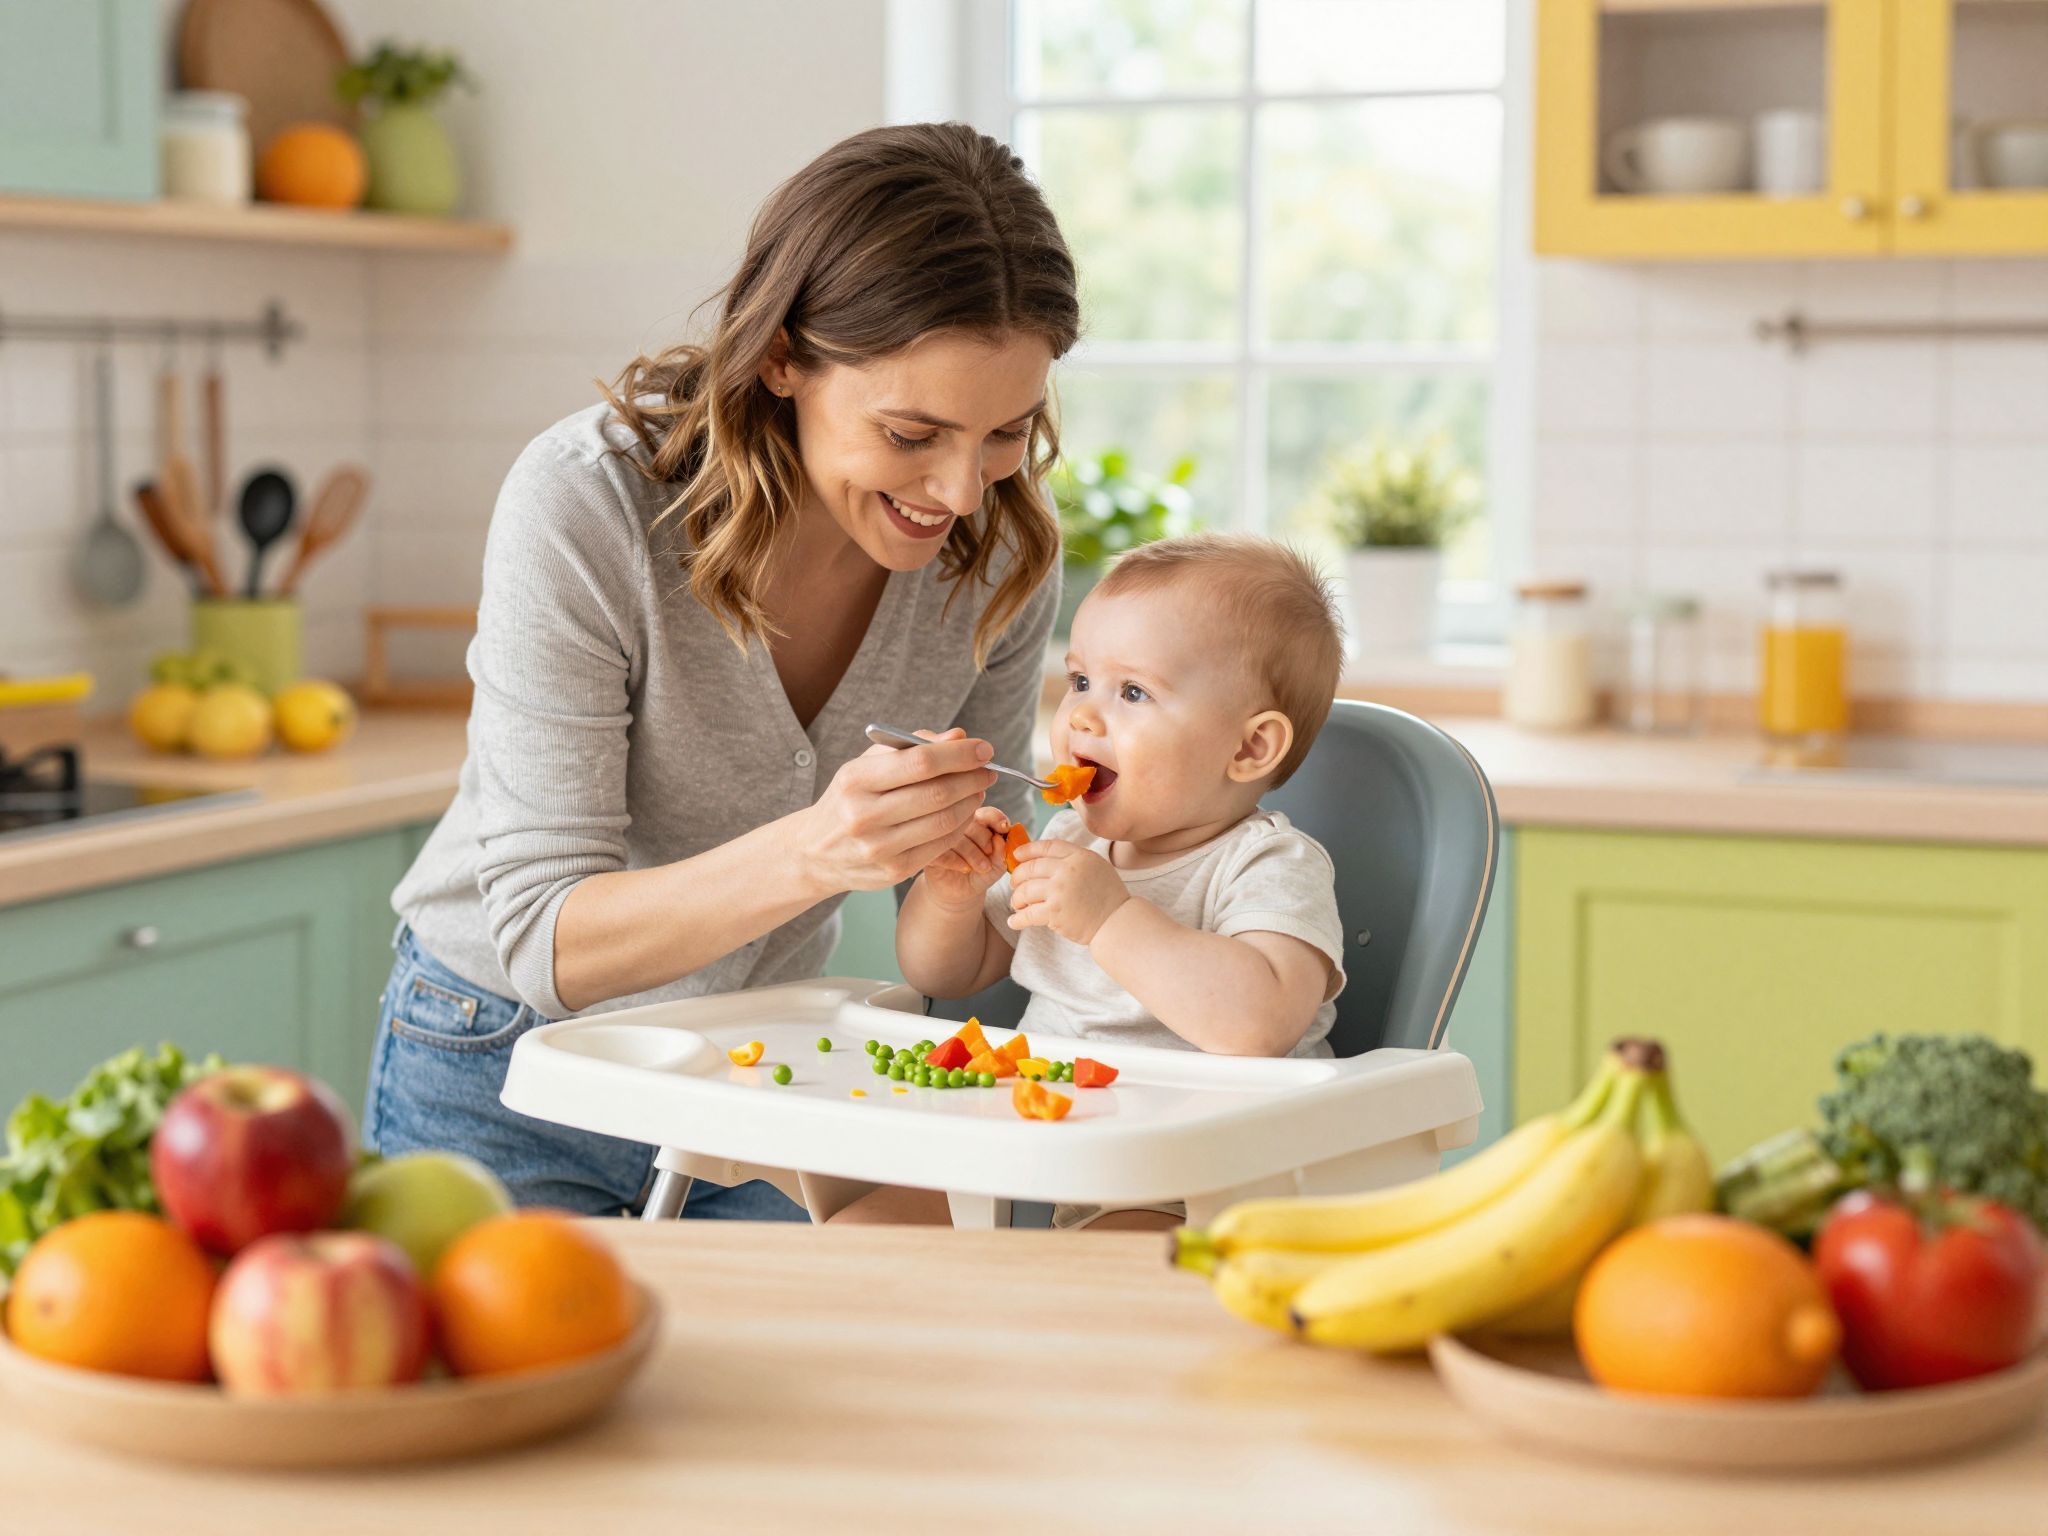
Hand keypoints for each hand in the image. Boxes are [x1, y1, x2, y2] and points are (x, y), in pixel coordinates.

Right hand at [798, 728, 996, 894]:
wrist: (816, 852)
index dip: (960, 754)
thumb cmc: (851, 798)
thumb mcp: (868, 765)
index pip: (920, 762)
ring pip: (944, 821)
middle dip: (972, 778)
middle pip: (937, 792)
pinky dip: (960, 826)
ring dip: (971, 802)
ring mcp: (878, 848)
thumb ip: (912, 747)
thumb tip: (959, 736)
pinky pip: (940, 844)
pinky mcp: (892, 871)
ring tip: (978, 789)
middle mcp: (863, 815)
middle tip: (989, 769)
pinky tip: (965, 813)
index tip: (984, 748)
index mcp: (855, 779)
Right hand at [919, 806, 1010, 913]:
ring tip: (982, 867)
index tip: (1004, 829)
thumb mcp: (997, 865)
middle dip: (985, 841)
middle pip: (971, 821)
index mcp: (975, 821)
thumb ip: (1001, 852)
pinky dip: (955, 860)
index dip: (995, 818)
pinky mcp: (927, 851)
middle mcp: (956, 824)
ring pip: (956, 835)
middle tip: (989, 860)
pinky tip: (964, 868)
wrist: (959, 892)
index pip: (985, 812)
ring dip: (972, 853)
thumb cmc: (979, 873)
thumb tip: (1000, 838)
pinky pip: (940, 849)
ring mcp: (940, 836)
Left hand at [1006, 839, 1129, 944]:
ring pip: (1025, 890)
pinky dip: (1018, 919)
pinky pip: (1027, 914)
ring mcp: (1059, 891)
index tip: (1017, 855)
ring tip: (1017, 904)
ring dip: (1017, 898)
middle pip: (1031, 868)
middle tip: (1014, 884)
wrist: (1117, 921)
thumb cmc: (1108, 896)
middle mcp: (1067, 870)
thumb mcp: (1096, 866)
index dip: (1028, 850)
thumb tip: (1046, 858)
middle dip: (1017, 876)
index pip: (1047, 847)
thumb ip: (1074, 859)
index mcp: (1079, 857)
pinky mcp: (1054, 912)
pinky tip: (1013, 921)